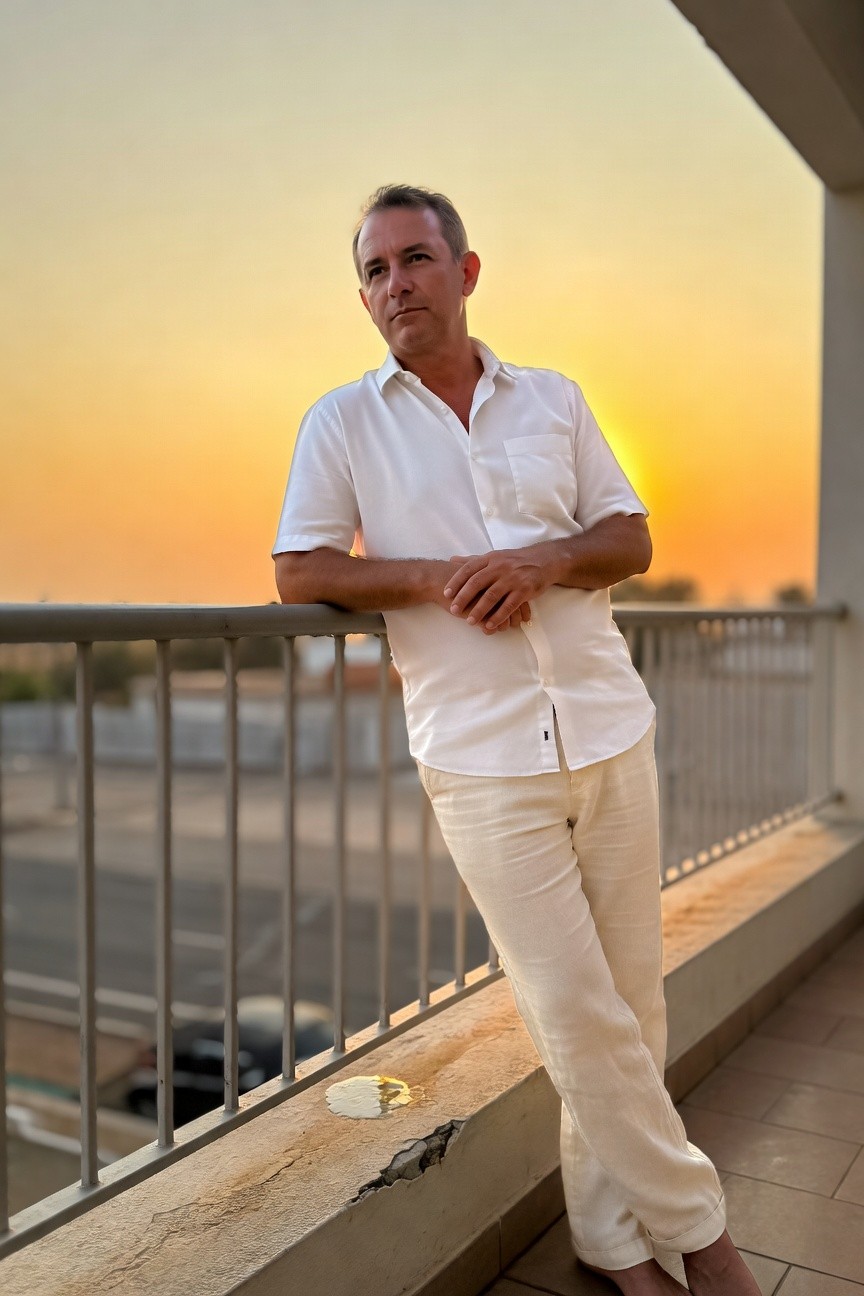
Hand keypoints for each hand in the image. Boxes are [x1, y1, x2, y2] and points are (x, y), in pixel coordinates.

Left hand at [444, 548, 559, 632]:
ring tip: (469, 621)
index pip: (469, 568)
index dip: (456, 581)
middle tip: (453, 610)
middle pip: (478, 582)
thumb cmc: (515, 561)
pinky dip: (498, 616)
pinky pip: (509, 605)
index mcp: (491, 558)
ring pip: (492, 595)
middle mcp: (501, 566)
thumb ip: (474, 560)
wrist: (545, 560)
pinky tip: (489, 625)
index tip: (445, 593)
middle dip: (464, 597)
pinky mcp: (525, 590)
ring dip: (479, 610)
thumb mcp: (494, 557)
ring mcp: (513, 578)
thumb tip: (451, 559)